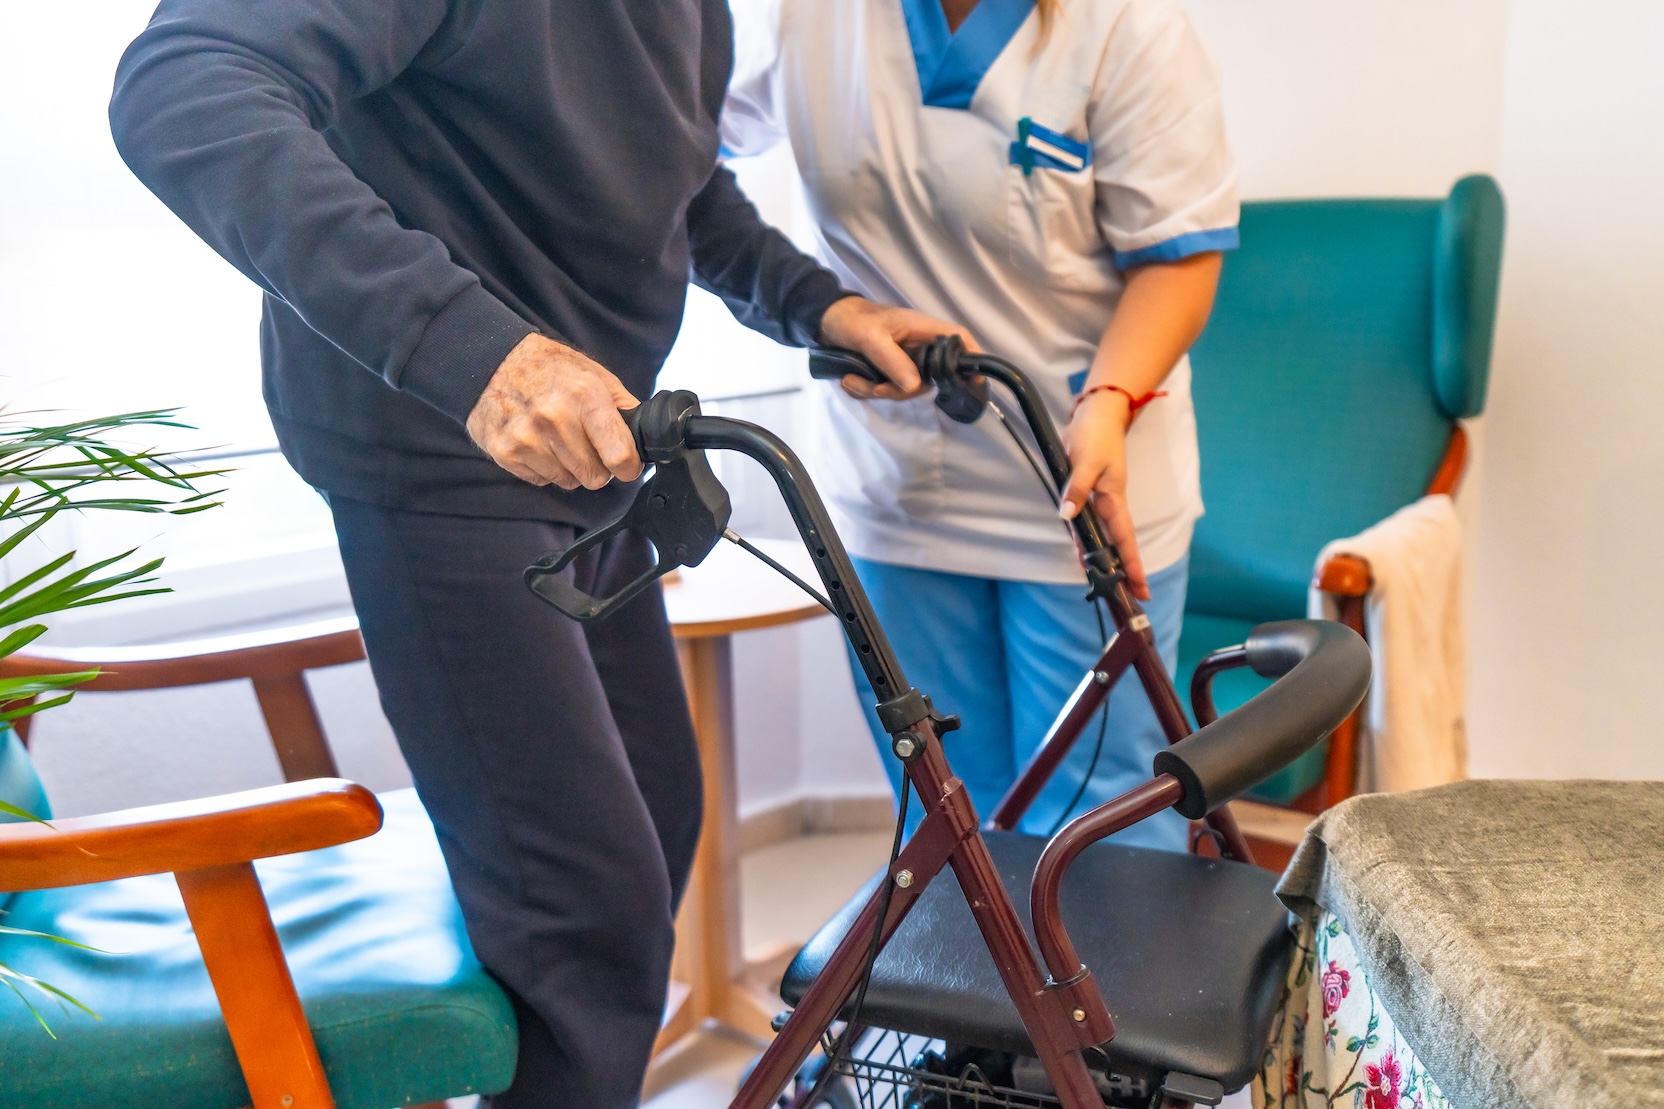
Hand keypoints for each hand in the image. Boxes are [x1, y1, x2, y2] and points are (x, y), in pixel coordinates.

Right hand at [465, 333, 642, 489]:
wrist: (490, 361)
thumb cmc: (547, 368)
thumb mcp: (593, 374)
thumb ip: (623, 406)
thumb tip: (645, 435)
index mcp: (585, 396)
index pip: (619, 455)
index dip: (628, 466)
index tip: (626, 465)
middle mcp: (555, 418)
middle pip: (594, 476)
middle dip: (596, 466)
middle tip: (585, 444)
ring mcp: (527, 437)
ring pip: (568, 481)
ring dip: (569, 467)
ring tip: (557, 438)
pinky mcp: (505, 451)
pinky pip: (542, 481)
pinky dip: (544, 467)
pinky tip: (537, 442)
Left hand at [818, 296, 979, 399]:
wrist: (826, 321)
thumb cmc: (851, 320)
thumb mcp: (870, 338)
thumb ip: (892, 362)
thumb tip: (915, 387)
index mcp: (921, 329)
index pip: (957, 339)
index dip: (971, 358)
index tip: (974, 381)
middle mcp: (918, 345)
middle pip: (928, 377)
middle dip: (898, 389)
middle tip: (873, 388)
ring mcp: (904, 359)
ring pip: (905, 388)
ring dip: (876, 391)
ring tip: (850, 380)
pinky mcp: (890, 369)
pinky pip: (888, 389)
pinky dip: (868, 390)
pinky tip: (850, 381)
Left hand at [1059, 390, 1148, 599]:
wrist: (1094, 416)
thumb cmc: (1095, 436)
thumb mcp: (1085, 462)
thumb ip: (1076, 489)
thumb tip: (1067, 516)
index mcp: (1114, 501)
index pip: (1125, 540)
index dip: (1132, 566)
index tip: (1141, 589)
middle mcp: (1109, 505)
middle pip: (1116, 545)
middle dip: (1122, 572)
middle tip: (1126, 599)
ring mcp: (1099, 501)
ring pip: (1101, 537)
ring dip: (1102, 560)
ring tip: (1101, 585)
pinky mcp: (1087, 494)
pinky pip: (1088, 523)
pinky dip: (1086, 540)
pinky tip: (1081, 554)